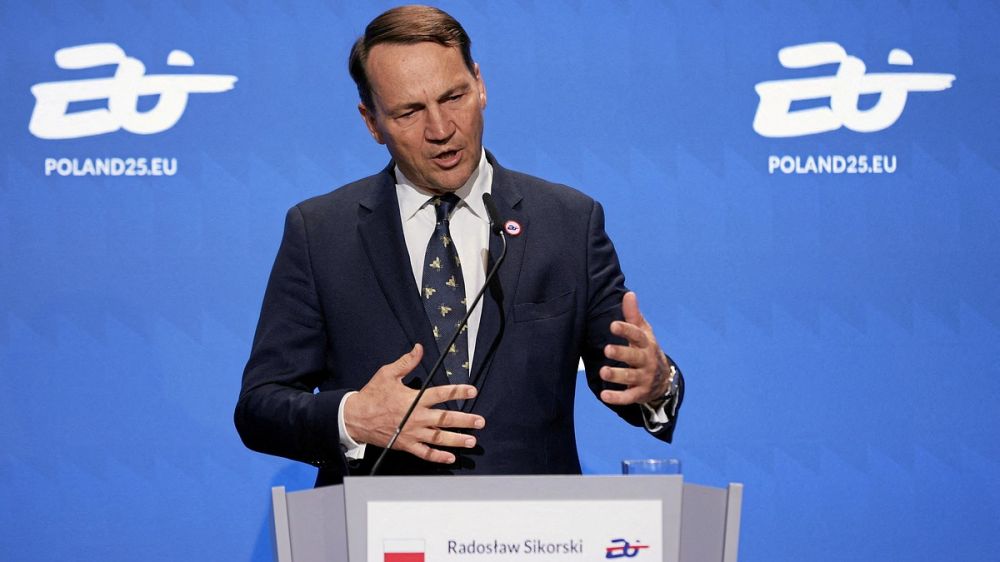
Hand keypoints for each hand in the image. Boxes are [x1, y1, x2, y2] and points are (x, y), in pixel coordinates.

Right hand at [343, 343, 484, 463]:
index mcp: (413, 399)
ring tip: (471, 440)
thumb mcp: (387, 374)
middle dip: (465, 420)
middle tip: (480, 421)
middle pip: (445, 419)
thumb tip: (419, 348)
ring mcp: (412, 433)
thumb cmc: (372, 395)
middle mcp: (416, 417)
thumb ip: (406, 362)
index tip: (472, 391)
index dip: (458, 392)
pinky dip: (438, 457)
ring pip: (438, 438)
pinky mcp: (405, 445)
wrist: (355, 418)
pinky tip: (450, 458)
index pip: (441, 394)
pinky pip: (424, 453)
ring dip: (456, 439)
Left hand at [599, 291, 674, 405]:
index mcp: (646, 344)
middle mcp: (646, 361)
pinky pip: (628, 397)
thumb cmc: (646, 350)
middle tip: (607, 349)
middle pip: (634, 357)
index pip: (637, 336)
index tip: (613, 325)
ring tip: (603, 372)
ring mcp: (644, 378)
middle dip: (621, 354)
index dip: (626, 330)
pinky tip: (604, 396)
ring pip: (630, 377)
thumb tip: (629, 293)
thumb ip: (633, 316)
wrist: (664, 379)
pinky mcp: (639, 394)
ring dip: (616, 375)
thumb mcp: (643, 333)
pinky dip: (617, 398)